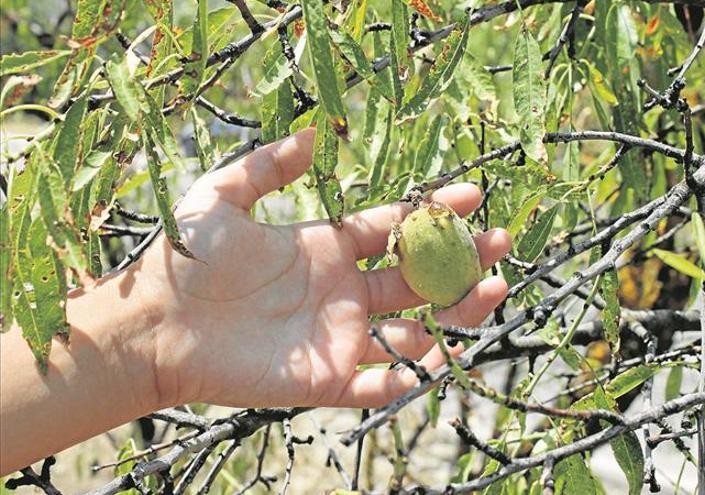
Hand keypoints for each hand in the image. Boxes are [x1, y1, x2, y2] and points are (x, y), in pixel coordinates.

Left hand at [134, 128, 511, 408]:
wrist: (153, 324)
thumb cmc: (184, 259)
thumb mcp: (221, 197)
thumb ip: (267, 166)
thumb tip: (313, 134)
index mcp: (328, 248)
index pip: (395, 229)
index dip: (435, 213)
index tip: (474, 195)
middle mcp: (343, 292)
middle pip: (419, 278)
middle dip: (463, 262)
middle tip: (499, 247)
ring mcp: (338, 336)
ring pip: (414, 330)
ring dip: (455, 316)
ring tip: (487, 294)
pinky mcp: (325, 379)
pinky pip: (377, 384)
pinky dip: (407, 378)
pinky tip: (430, 359)